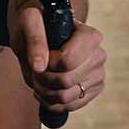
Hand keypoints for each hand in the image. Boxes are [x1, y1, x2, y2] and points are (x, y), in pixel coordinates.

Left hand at [9, 0, 103, 118]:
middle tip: (35, 67)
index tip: (42, 55)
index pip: (67, 60)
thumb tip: (40, 65)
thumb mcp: (29, 21)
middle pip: (65, 81)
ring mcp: (97, 75)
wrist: (41, 32)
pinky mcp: (92, 90)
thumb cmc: (37, 22)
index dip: (48, 63)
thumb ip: (34, 39)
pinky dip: (50, 102)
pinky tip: (45, 88)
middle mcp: (98, 56)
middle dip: (42, 78)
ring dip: (44, 91)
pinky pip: (69, 107)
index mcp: (89, 36)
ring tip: (38, 77)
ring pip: (66, 97)